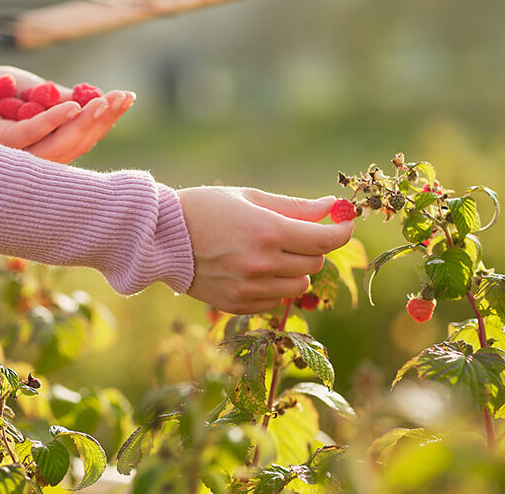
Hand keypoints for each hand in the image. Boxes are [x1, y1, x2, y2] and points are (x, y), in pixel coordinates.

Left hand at [0, 66, 134, 163]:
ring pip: (58, 145)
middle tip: (123, 98)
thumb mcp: (38, 92)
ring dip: (85, 123)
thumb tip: (97, 101)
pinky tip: (71, 106)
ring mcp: (15, 157)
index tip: (128, 98)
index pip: (83, 139)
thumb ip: (63, 100)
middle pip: (76, 146)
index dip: (108, 120)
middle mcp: (33, 161)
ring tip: (104, 101)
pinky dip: (53, 120)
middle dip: (103, 121)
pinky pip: (30, 135)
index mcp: (46, 150)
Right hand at [177, 188, 353, 314]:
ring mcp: (249, 288)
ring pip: (300, 285)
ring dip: (295, 269)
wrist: (160, 238)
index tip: (344, 223)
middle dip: (312, 246)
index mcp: (267, 231)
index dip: (342, 231)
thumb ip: (295, 206)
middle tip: (294, 233)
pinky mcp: (237, 305)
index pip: (324, 240)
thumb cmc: (205, 208)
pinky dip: (275, 286)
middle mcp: (261, 263)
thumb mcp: (250, 198)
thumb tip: (334, 206)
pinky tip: (253, 270)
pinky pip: (275, 300)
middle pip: (314, 262)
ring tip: (271, 253)